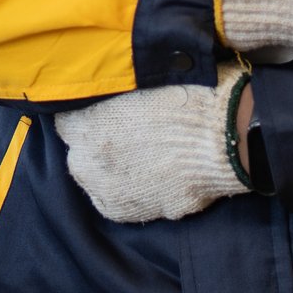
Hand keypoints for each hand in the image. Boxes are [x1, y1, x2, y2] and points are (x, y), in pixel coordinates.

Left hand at [54, 62, 245, 222]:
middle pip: (78, 151)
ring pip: (95, 179)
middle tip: (128, 134)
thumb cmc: (189, 97)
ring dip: (110, 170)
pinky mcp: (127, 212)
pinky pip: (117, 201)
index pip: (67, 119)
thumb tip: (112, 89)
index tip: (105, 111)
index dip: (89, 114)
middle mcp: (86, 159)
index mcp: (84, 121)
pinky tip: (151, 177)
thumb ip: (117, 90)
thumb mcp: (143, 80)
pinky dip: (130, 191)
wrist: (225, 140)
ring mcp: (106, 190)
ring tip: (142, 158)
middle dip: (96, 143)